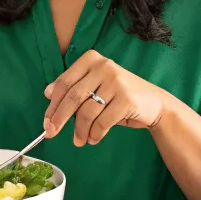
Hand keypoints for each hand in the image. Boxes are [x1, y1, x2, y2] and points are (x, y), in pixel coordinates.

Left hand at [43, 50, 169, 146]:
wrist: (154, 104)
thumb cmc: (119, 96)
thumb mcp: (95, 87)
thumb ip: (74, 87)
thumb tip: (47, 93)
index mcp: (91, 59)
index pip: (65, 82)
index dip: (53, 104)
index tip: (46, 121)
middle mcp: (104, 66)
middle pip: (73, 96)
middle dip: (60, 118)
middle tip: (51, 133)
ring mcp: (116, 81)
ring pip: (87, 111)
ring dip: (80, 130)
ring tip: (80, 140)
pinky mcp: (127, 98)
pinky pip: (102, 121)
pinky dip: (95, 134)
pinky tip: (93, 138)